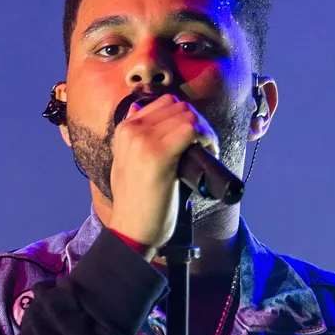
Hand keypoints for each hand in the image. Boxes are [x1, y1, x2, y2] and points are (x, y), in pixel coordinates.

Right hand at [106, 93, 219, 252]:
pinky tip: (210, 152)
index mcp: (124, 130)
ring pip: (187, 114)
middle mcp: (132, 130)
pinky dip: (207, 137)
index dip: (186, 117)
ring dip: (205, 129)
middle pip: (178, 105)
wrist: (131, 231)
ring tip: (209, 150)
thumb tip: (141, 110)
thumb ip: (134, 138)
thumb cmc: (137, 204)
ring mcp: (143, 140)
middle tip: (207, 145)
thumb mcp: (126, 164)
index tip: (195, 138)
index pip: (164, 104)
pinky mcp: (158, 154)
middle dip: (199, 121)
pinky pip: (191, 129)